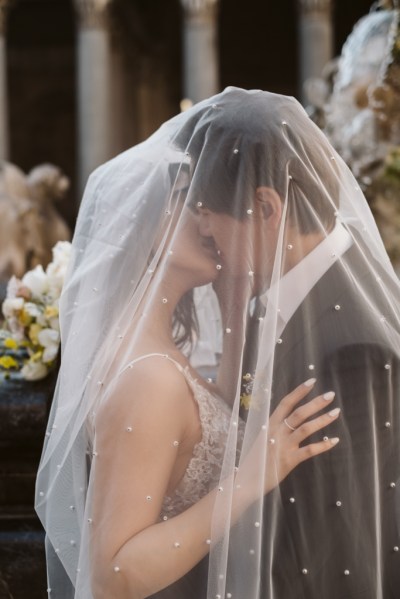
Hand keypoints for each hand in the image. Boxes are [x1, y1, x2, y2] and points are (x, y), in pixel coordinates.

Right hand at [238, 379, 339, 496]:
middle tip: (331, 394)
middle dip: (316, 402)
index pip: (286, 403)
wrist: (247, 480)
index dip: (299, 391)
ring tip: (336, 412)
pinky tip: (335, 440)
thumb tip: (290, 419)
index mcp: (269, 424)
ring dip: (322, 419)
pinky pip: (309, 450)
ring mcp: (283, 446)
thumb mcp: (263, 438)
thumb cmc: (256, 459)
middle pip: (299, 413)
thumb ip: (276, 428)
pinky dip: (323, 445)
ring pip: (305, 428)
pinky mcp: (289, 460)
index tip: (312, 381)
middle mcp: (276, 432)